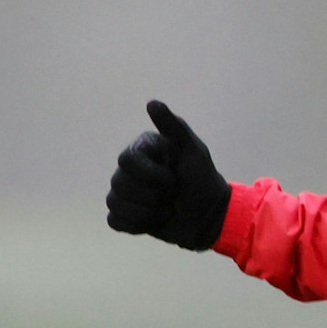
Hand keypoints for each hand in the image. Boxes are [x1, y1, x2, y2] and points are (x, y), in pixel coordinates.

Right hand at [105, 100, 232, 250]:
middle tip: (171, 195)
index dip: (151, 175)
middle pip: (119, 183)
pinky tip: (154, 220)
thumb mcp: (194, 151)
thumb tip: (152, 103)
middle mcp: (130, 170)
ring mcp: (126, 192)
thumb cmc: (203, 180)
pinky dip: (136, 224)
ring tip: (166, 209)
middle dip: (150, 195)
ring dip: (147, 211)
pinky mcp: (127, 216)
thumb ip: (174, 127)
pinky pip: (115, 221)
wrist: (211, 216)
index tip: (173, 178)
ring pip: (115, 202)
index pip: (127, 161)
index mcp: (142, 151)